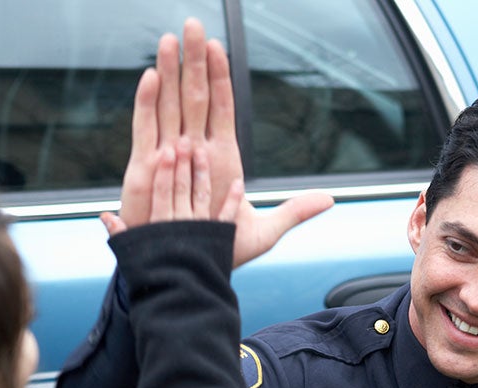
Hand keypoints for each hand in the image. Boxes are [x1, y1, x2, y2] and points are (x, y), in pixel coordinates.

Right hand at [105, 19, 332, 267]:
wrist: (190, 271)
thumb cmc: (222, 252)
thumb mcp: (265, 232)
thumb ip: (295, 211)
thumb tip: (330, 199)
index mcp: (221, 157)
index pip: (221, 106)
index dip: (221, 75)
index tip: (218, 45)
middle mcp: (193, 149)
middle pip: (193, 94)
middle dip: (193, 59)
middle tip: (190, 24)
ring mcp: (170, 156)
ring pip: (168, 104)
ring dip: (168, 71)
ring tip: (167, 39)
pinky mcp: (148, 170)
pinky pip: (147, 130)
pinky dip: (148, 104)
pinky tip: (151, 77)